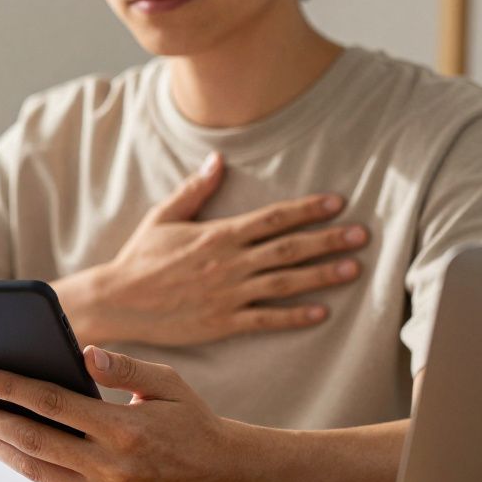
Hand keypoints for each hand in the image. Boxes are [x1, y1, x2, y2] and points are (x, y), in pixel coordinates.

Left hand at [0, 345, 260, 481]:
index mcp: (124, 429)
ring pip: (36, 469)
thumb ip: (123, 366)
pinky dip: (27, 468)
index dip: (9, 388)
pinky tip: (7, 449)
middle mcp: (111, 468)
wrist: (224, 476)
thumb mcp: (166, 382)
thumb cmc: (191, 421)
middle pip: (32, 440)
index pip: (51, 403)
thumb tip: (82, 351)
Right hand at [53, 152, 367, 345]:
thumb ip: (195, 189)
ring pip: (285, 282)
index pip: (272, 218)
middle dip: (328, 240)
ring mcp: (228, 293)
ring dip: (322, 275)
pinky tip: (322, 311)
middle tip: (362, 235)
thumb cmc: (140, 258)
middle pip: (289, 248)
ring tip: (354, 268)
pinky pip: (267, 318)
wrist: (118, 301)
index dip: (307, 209)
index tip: (337, 203)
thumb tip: (218, 160)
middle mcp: (229, 262)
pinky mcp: (223, 321)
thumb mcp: (163, 216)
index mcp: (218, 235)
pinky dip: (295, 315)